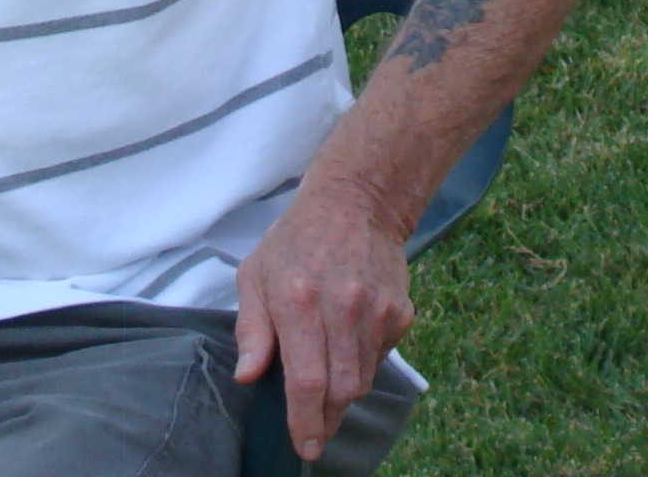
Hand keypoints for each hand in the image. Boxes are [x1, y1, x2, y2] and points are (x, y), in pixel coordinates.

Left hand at [232, 174, 413, 461]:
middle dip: (326, 419)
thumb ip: (252, 329)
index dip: (305, 421)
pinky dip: (363, 364)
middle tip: (313, 431)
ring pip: (363, 379)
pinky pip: (380, 357)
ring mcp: (376, 310)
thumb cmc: (295, 240)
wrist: (356, 201)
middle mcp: (343, 308)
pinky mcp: (399, 311)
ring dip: (343, 395)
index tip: (304, 447)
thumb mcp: (255, 275)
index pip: (308, 380)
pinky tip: (347, 345)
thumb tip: (248, 377)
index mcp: (299, 301)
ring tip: (327, 388)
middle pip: (342, 390)